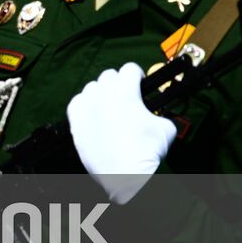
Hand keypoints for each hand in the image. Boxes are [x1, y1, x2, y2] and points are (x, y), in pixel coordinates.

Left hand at [67, 62, 176, 203]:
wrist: (124, 174)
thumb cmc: (145, 151)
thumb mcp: (166, 128)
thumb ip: (160, 114)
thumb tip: (158, 116)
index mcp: (125, 91)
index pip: (129, 69)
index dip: (138, 75)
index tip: (140, 84)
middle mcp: (102, 95)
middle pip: (109, 76)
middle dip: (119, 82)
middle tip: (127, 96)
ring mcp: (86, 107)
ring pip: (91, 88)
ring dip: (101, 93)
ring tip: (110, 106)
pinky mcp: (75, 122)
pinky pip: (76, 103)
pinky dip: (85, 105)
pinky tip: (92, 113)